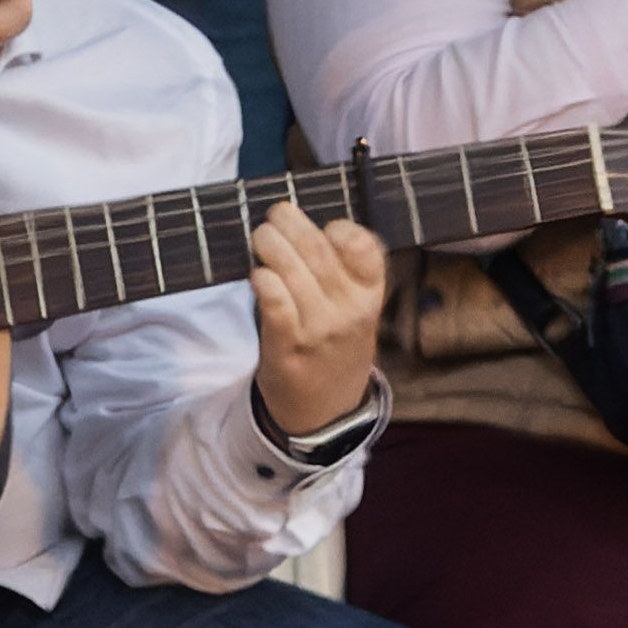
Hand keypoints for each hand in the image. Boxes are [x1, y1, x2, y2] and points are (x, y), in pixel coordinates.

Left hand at [249, 201, 387, 436]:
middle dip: (290, 223)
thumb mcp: (357, 310)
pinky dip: (262, 281)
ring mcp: (319, 329)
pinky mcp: (288, 346)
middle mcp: (349, 309)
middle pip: (317, 250)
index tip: (323, 228)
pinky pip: (274, 301)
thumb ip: (342, 271)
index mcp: (370, 294)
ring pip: (291, 270)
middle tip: (275, 216)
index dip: (340, 228)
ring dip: (269, 245)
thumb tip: (300, 223)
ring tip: (261, 238)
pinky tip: (257, 276)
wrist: (325, 411)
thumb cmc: (336, 345)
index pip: (363, 247)